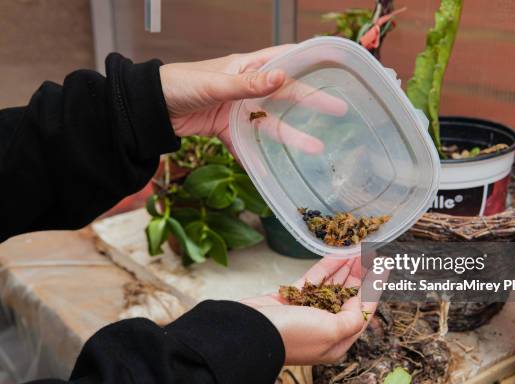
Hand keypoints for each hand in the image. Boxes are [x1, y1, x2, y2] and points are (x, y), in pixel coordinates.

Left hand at [160, 45, 346, 156]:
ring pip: (270, 122)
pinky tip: (273, 168)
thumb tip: (281, 78)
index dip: (309, 62)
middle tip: (338, 110)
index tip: (334, 68)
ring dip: (291, 136)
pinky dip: (258, 155)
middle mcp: (247, 86)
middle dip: (311, 102)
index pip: (285, 59)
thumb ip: (249, 85)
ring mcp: (238, 108)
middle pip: (285, 94)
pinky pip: (247, 142)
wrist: (151, 108)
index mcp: (247, 66)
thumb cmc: (180, 84)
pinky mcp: (227, 128)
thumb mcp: (216, 83)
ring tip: (315, 148)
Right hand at [241, 257, 383, 364]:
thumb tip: (363, 306)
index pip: (363, 309)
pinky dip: (326, 267)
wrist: (249, 332)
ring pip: (332, 285)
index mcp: (337, 341)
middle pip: (349, 296)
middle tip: (372, 252)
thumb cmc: (293, 336)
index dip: (376, 286)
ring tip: (359, 249)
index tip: (385, 266)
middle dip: (361, 274)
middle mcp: (324, 327)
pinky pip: (314, 280)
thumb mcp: (331, 331)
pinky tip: (337, 253)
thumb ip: (352, 318)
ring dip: (346, 267)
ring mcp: (307, 312)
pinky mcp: (291, 298)